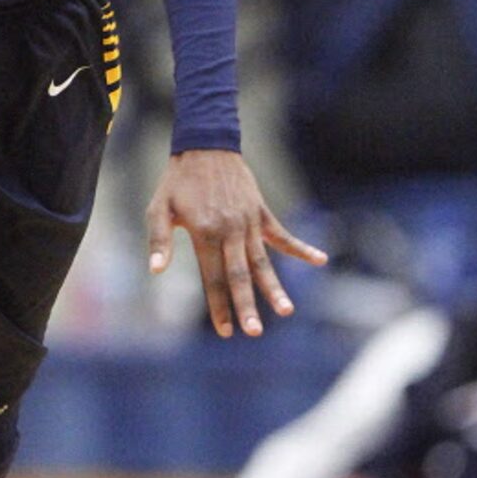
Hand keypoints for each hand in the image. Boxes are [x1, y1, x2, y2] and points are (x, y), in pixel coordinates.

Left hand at [145, 149, 326, 338]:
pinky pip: (282, 235)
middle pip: (240, 275)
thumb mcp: (158, 208)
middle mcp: (229, 230)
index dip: (219, 305)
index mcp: (204, 233)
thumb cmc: (177, 181)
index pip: (213, 277)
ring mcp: (248, 222)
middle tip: (254, 331)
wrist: (205, 145)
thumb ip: (158, 240)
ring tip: (286, 311)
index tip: (226, 331)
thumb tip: (155, 271)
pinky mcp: (260, 212)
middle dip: (247, 305)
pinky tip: (321, 260)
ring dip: (274, 287)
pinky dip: (301, 248)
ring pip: (263, 261)